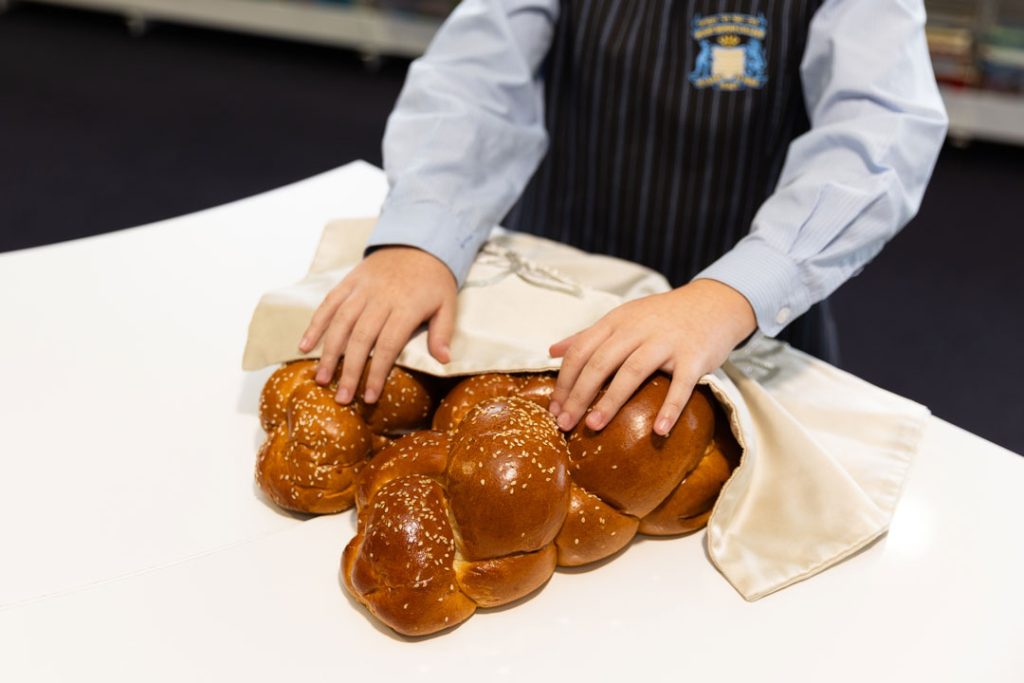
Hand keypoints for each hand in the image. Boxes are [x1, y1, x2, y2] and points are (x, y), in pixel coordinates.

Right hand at [298, 246, 456, 404]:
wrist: (419, 241)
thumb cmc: (434, 280)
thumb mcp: (447, 304)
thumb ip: (443, 332)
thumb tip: (444, 360)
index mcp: (406, 307)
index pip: (388, 345)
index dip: (377, 372)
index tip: (370, 397)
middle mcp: (380, 298)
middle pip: (360, 338)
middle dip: (349, 371)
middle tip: (341, 398)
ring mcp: (362, 289)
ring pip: (340, 323)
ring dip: (329, 353)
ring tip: (321, 379)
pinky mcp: (349, 281)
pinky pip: (329, 303)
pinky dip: (315, 324)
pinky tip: (305, 346)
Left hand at [548, 279, 755, 435]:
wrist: (713, 303)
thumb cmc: (661, 317)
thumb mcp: (622, 318)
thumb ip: (587, 335)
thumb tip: (551, 351)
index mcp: (616, 322)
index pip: (581, 351)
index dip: (564, 381)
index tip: (554, 408)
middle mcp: (638, 329)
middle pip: (600, 363)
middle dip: (578, 395)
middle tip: (564, 424)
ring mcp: (666, 342)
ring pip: (632, 372)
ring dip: (611, 401)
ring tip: (594, 426)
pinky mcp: (694, 357)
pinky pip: (681, 385)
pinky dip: (670, 408)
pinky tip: (658, 430)